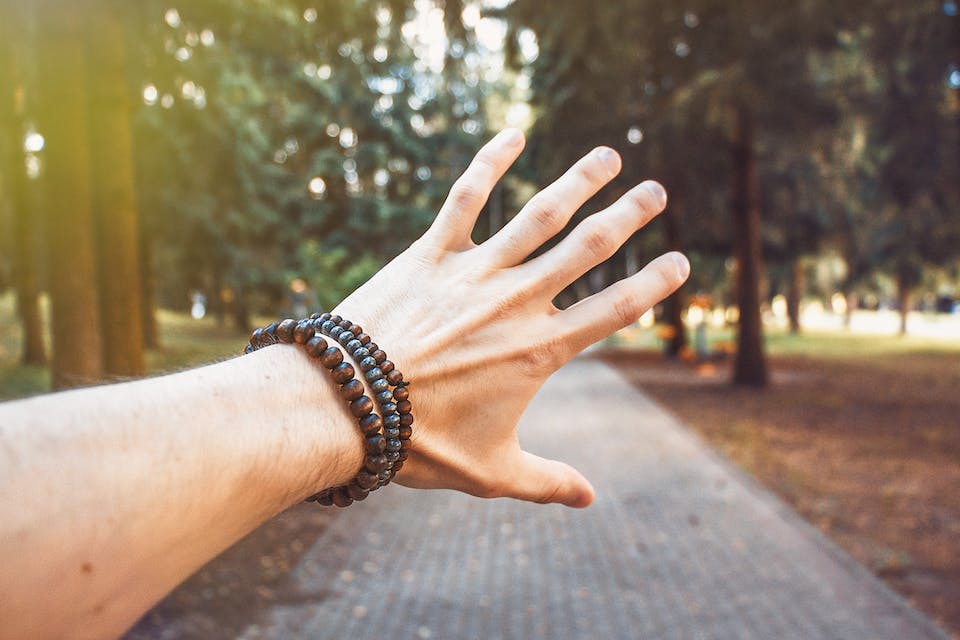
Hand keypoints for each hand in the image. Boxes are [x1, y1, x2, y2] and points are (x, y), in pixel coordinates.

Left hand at [334, 129, 688, 507]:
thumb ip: (547, 481)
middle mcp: (517, 302)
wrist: (346, 408)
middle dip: (629, 217)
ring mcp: (474, 272)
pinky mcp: (429, 254)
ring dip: (578, 181)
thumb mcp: (492, 473)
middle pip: (588, 249)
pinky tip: (513, 134)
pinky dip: (488, 164)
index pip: (616, 310)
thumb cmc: (419, 444)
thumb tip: (590, 499)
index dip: (655, 284)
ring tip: (608, 155)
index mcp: (540, 350)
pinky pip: (465, 198)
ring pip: (539, 214)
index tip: (681, 261)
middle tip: (658, 190)